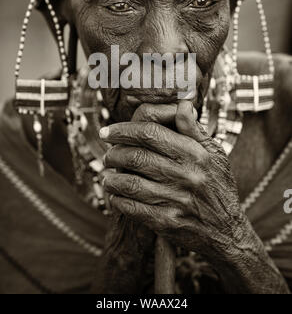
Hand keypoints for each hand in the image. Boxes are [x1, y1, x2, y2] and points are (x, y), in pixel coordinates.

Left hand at [101, 100, 247, 260]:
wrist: (228, 232)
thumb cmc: (218, 186)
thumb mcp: (214, 153)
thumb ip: (193, 129)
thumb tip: (181, 103)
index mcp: (196, 153)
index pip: (151, 133)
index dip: (124, 129)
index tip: (108, 131)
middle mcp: (187, 175)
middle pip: (136, 156)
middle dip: (114, 153)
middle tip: (107, 154)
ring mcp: (177, 200)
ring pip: (130, 183)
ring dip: (112, 178)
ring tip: (107, 175)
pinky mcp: (168, 222)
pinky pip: (133, 208)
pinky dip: (117, 200)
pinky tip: (114, 195)